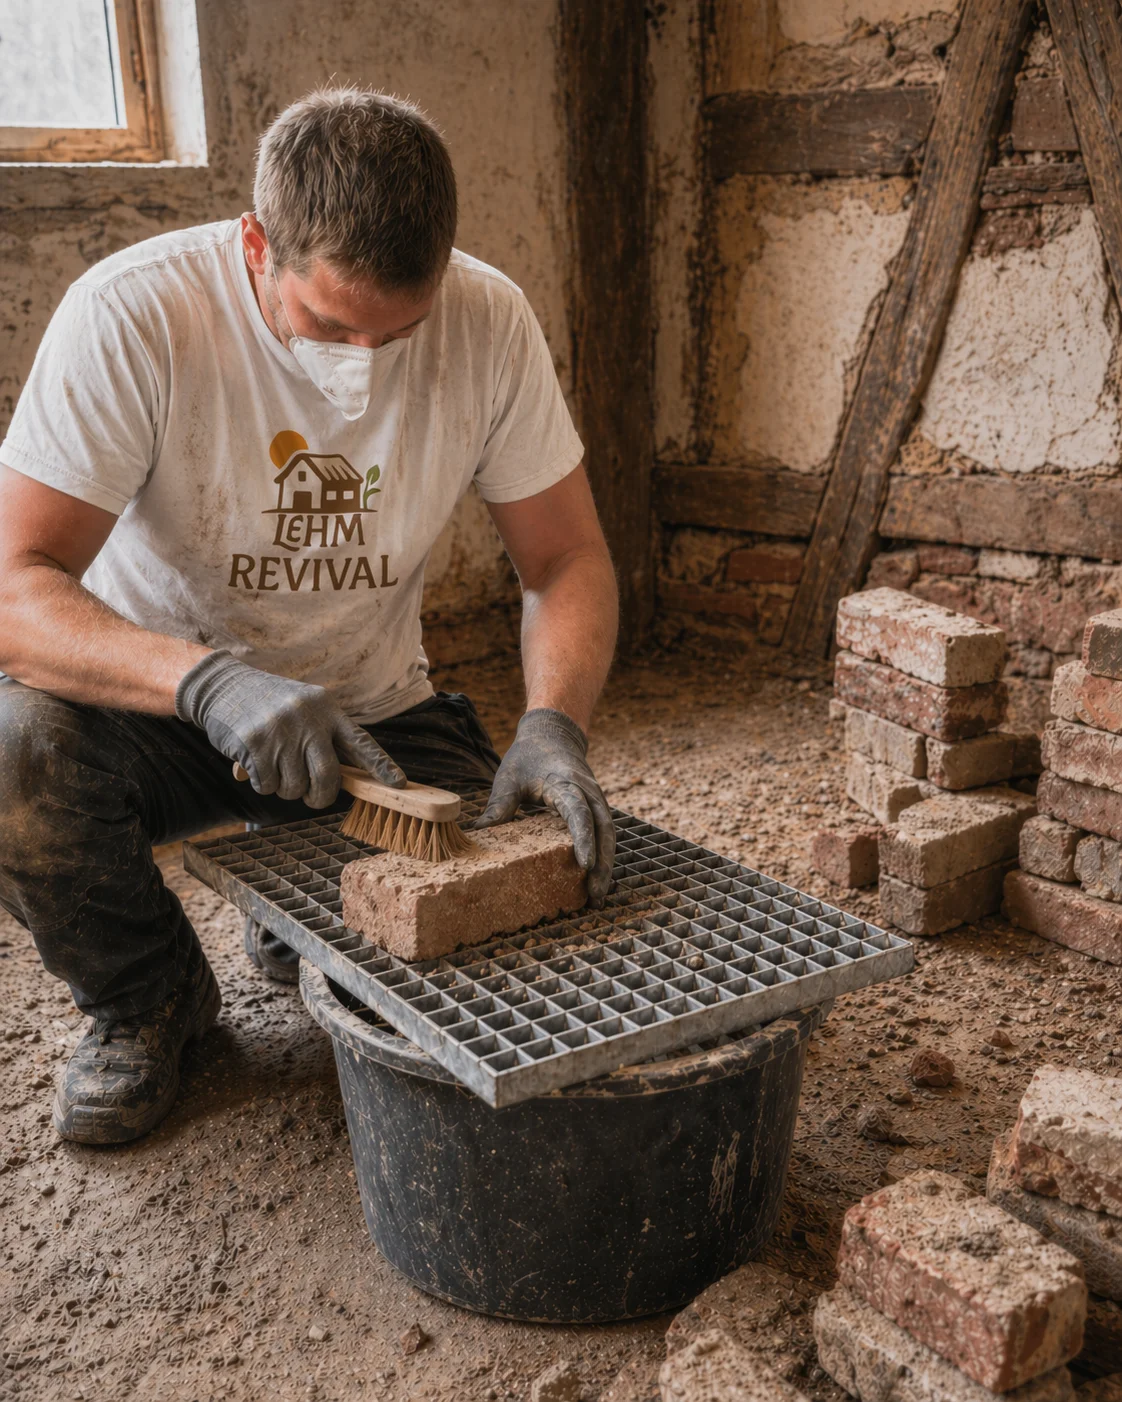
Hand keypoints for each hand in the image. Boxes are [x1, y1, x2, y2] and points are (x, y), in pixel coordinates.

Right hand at [175, 650, 404, 808]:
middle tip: (311, 797)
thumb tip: (341, 781)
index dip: (381, 764)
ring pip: (294, 786)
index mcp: (328, 709)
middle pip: (328, 776)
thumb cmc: (270, 704)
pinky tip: (254, 763)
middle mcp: (309, 719)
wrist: (224, 685)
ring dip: (285, 789)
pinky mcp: (255, 743)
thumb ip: (323, 737)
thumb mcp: (305, 707)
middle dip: (320, 796)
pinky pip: (267, 785)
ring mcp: (282, 730)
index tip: (399, 784)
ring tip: (275, 768)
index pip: (361, 741)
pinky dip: (262, 784)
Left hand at [472, 708, 614, 905]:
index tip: (585, 865)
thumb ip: (499, 805)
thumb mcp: (509, 777)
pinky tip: (596, 877)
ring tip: (598, 894)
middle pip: (603, 830)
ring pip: (608, 833)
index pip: (579, 813)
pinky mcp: (596, 807)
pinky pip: (604, 832)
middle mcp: (587, 791)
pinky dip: (603, 854)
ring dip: (607, 863)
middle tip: (595, 894)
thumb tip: (477, 833)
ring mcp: (595, 799)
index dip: (583, 840)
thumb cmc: (528, 756)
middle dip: (603, 863)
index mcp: (565, 783)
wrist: (553, 734)